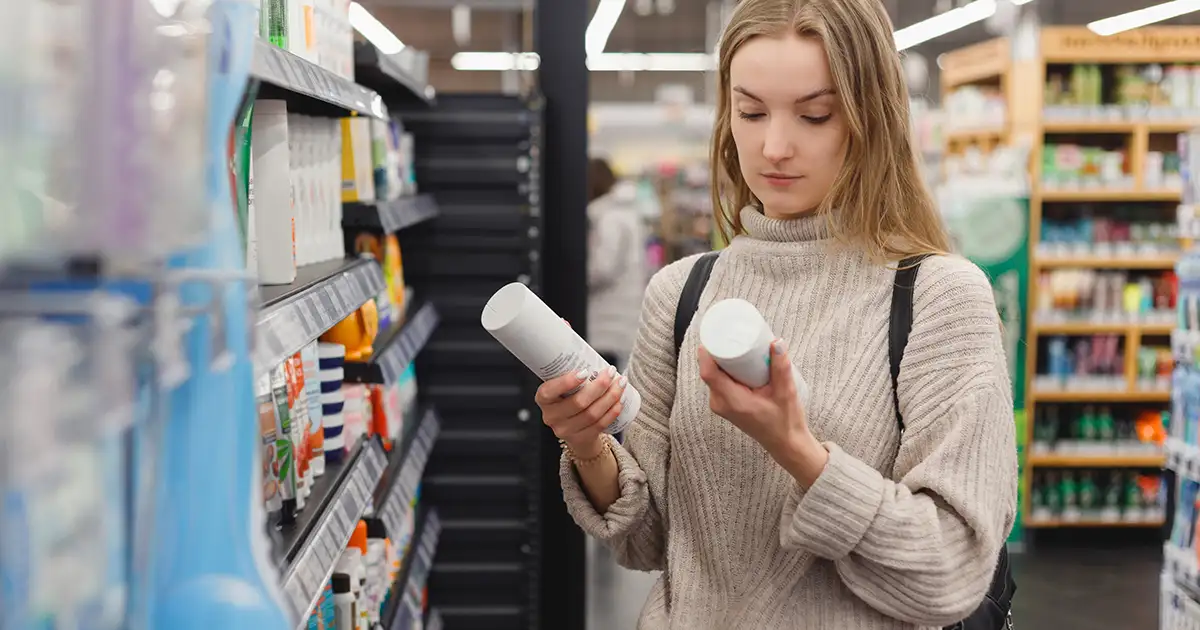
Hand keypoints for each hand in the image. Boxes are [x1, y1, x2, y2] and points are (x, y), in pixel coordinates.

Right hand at [535, 365, 625, 457]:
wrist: (573, 427)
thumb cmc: (569, 398)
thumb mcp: (562, 387)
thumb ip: (571, 374)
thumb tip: (594, 356)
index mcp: (543, 399)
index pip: (550, 391)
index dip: (567, 382)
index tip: (585, 371)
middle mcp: (551, 417)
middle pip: (578, 402)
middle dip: (599, 386)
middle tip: (611, 372)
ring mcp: (565, 430)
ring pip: (592, 414)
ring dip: (610, 397)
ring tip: (620, 384)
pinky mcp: (581, 438)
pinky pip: (600, 424)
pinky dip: (613, 411)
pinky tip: (620, 400)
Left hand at [698, 339, 827, 486]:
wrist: (786, 443)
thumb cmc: (786, 421)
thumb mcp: (786, 392)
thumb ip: (781, 367)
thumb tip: (776, 342)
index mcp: (732, 401)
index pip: (708, 373)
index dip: (707, 352)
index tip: (716, 335)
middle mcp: (721, 404)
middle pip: (710, 370)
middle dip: (718, 351)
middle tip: (732, 334)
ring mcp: (721, 405)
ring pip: (714, 375)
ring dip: (722, 360)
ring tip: (737, 344)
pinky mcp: (725, 404)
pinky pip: (718, 381)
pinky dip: (726, 370)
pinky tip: (736, 359)